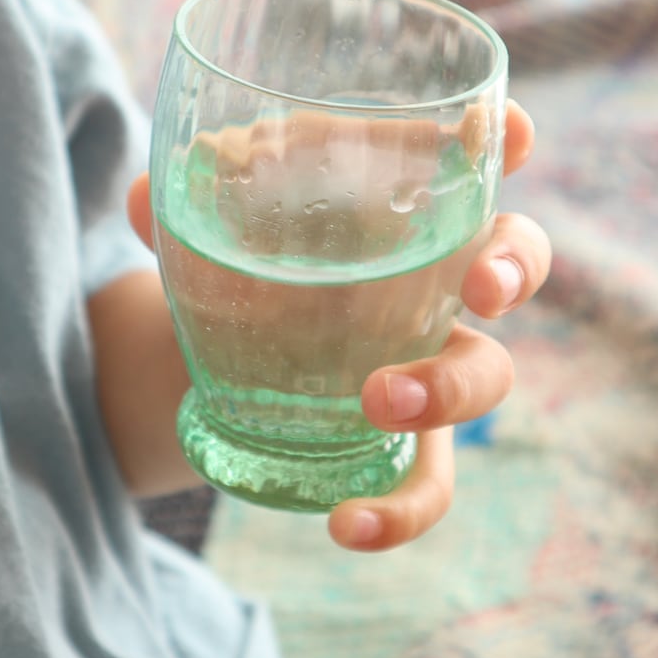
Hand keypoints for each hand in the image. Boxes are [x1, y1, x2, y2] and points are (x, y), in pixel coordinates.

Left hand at [125, 100, 550, 549]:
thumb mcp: (204, 231)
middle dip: (516, 266)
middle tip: (482, 288)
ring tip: (380, 399)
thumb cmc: (236, 266)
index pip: (473, 159)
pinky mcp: (407, 441)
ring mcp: (431, 361)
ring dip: (447, 387)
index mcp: (398, 205)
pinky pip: (429, 482)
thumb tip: (142, 199)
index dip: (506, 139)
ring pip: (487, 374)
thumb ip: (176, 212)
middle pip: (514, 260)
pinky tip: (348, 526)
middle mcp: (435, 278)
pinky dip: (400, 512)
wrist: (210, 357)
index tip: (511, 131)